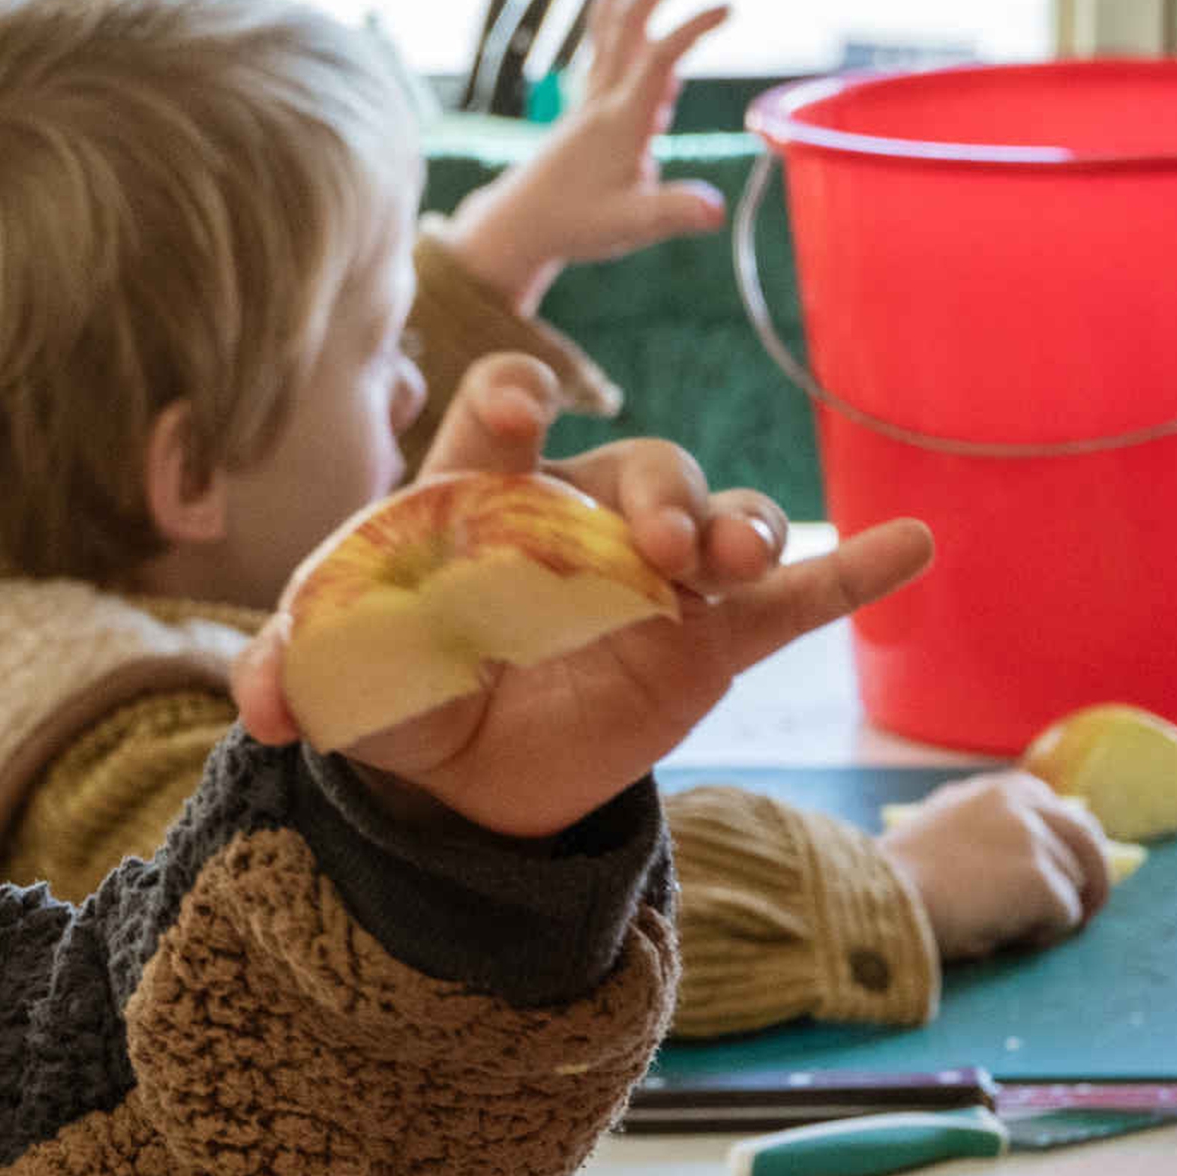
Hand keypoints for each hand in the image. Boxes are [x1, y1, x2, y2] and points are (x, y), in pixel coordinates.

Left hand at [232, 354, 933, 838]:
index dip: (507, 407)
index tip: (513, 404)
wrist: (468, 770)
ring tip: (730, 558)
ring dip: (731, 527)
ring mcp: (654, 571)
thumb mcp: (343, 683)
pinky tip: (911, 545)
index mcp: (476, 499)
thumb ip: (300, 676)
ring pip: (710, 518)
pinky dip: (849, 570)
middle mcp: (576, 512)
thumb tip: (265, 703)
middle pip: (629, 470)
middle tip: (654, 548)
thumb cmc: (400, 685)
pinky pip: (791, 595)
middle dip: (649, 498)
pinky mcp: (710, 635)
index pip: (493, 426)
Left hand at [435, 0, 733, 313]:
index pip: (659, 57)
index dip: (691, 28)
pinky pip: (607, 47)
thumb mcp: (629, 225)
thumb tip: (717, 211)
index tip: (729, 5)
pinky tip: (638, 4)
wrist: (517, 227)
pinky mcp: (590, 105)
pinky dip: (623, 16)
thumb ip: (674, 213)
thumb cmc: (573, 225)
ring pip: (610, 24)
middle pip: (629, 22)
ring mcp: (593, 97)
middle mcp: (604, 97)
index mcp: (620, 119)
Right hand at [877, 770, 1117, 959]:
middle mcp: (1027, 802)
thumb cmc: (901, 877)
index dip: (1070, 852)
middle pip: (1088, 846)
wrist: (876, 897)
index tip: (1065, 879)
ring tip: (997, 924)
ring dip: (1047, 912)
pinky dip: (1038, 935)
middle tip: (1084, 913)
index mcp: (1006, 788)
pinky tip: (997, 934)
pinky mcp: (1040, 879)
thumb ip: (996, 829)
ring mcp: (1035, 839)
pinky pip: (1064, 919)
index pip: (1068, 815)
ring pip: (1075, 887)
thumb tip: (1041, 856)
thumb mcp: (952, 830)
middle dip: (1092, 880)